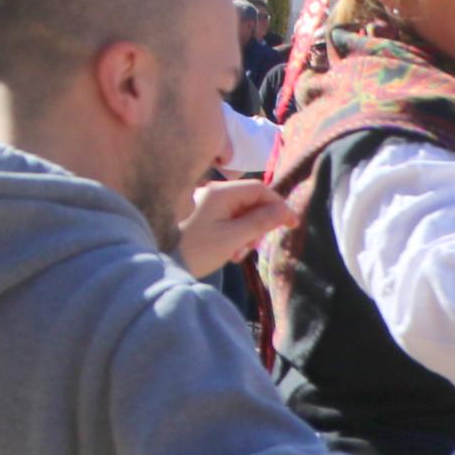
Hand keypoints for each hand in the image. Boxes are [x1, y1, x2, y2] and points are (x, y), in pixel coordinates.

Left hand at [174, 178, 298, 276]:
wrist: (162, 265)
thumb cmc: (197, 251)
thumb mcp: (232, 238)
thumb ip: (260, 222)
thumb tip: (285, 211)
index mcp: (220, 192)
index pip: (259, 189)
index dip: (278, 205)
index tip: (292, 224)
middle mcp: (213, 193)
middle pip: (251, 201)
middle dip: (259, 224)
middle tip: (254, 246)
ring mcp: (207, 204)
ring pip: (242, 213)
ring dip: (248, 234)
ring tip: (238, 254)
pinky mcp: (203, 217)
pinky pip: (229, 221)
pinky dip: (236, 236)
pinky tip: (230, 253)